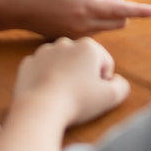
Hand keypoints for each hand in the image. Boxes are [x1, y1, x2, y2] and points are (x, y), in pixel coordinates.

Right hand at [0, 0, 150, 36]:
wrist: (15, 7)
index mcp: (86, 8)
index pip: (122, 12)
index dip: (140, 11)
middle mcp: (85, 26)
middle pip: (118, 21)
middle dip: (119, 8)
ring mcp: (77, 35)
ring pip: (106, 26)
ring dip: (106, 12)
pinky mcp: (70, 38)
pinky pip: (93, 30)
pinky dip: (94, 18)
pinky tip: (77, 4)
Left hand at [13, 37, 129, 127]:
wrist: (40, 108)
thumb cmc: (78, 101)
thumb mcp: (111, 97)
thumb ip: (121, 85)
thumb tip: (116, 80)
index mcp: (88, 46)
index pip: (105, 63)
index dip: (103, 81)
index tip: (95, 94)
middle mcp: (66, 43)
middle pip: (83, 61)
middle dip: (83, 75)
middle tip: (80, 95)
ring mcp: (44, 51)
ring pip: (62, 64)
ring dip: (65, 75)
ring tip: (63, 94)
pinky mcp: (28, 63)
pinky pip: (42, 70)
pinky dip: (46, 79)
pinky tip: (48, 92)